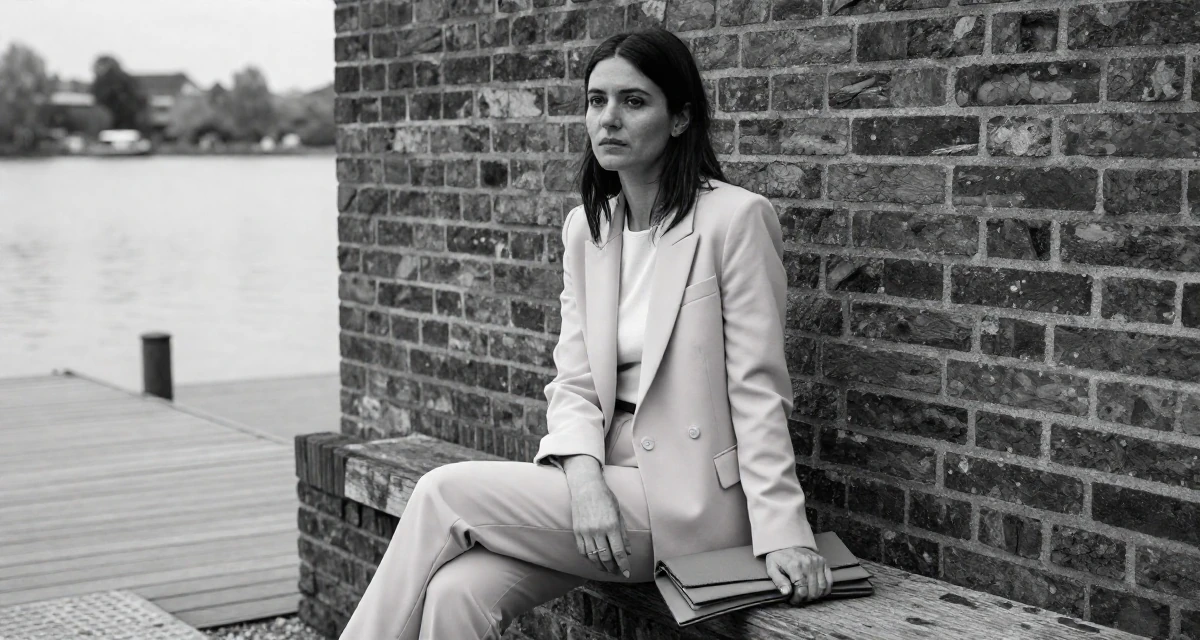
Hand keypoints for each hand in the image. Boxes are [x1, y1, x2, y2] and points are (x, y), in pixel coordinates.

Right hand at [562, 457, 632, 578]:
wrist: (586, 487)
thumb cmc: (605, 498)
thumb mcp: (619, 514)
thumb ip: (623, 534)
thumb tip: (628, 552)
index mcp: (611, 526)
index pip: (618, 552)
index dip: (623, 565)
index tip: (627, 574)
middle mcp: (598, 531)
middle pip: (605, 557)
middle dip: (613, 569)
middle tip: (618, 573)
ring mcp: (586, 532)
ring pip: (593, 557)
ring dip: (601, 567)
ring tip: (607, 570)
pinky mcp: (577, 531)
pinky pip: (582, 551)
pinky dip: (589, 559)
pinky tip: (595, 561)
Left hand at [765, 546, 830, 605]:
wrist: (787, 542)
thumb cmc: (779, 558)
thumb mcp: (772, 568)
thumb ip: (778, 581)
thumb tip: (786, 593)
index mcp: (795, 566)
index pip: (802, 590)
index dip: (798, 599)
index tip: (792, 600)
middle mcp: (808, 563)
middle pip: (813, 590)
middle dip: (806, 599)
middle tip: (800, 598)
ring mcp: (817, 562)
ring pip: (822, 587)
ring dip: (815, 595)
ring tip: (807, 596)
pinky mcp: (823, 562)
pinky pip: (829, 580)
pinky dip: (825, 589)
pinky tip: (818, 592)